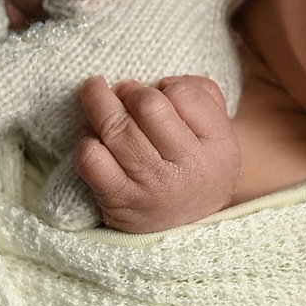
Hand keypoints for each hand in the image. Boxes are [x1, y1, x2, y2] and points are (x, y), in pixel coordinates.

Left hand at [75, 75, 239, 232]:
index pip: (183, 95)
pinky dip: (87, 140)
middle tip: (123, 90)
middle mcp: (187, 170)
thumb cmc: (197, 163)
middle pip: (146, 106)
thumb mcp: (218, 129)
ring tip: (100, 99)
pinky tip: (95, 138)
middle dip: (128, 90)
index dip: (165, 86)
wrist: (187, 222)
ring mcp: (150, 188)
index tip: (160, 93)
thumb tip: (161, 83)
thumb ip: (200, 93)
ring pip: (115, 128)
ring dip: (100, 104)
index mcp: (218, 147)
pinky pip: (91, 158)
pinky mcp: (118, 202)